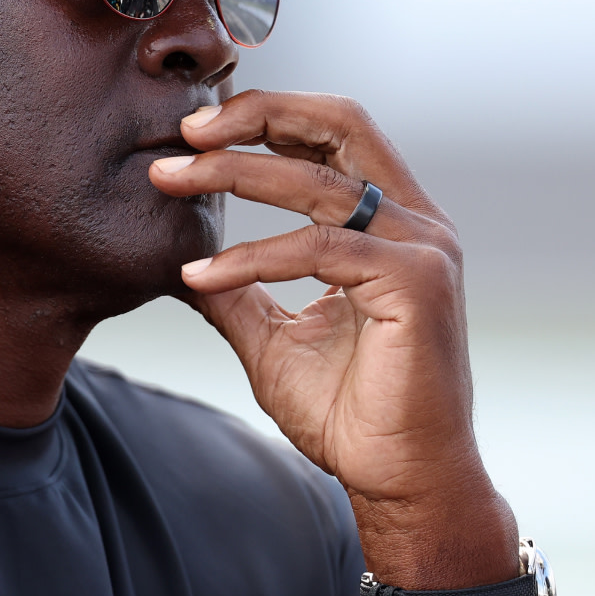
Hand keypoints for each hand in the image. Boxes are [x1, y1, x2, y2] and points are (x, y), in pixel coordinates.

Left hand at [149, 90, 515, 585]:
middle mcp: (416, 222)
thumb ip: (237, 290)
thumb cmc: (351, 415)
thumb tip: (178, 259)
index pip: (334, 134)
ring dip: (234, 175)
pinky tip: (203, 276)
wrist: (400, 481)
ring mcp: (423, 248)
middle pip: (340, 123)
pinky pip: (320, 248)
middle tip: (183, 131)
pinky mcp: (415, 283)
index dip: (268, 116)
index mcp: (391, 222)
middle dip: (256, 114)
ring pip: (319, 182)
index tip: (195, 132)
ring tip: (171, 182)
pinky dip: (252, 256)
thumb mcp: (272, 337)